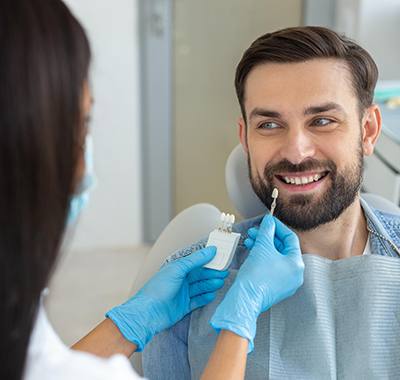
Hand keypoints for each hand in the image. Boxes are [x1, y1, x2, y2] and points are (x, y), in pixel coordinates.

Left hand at [106, 246, 228, 351]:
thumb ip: (195, 260)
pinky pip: (198, 300)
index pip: (196, 262)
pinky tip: (212, 295)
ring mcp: (182, 293)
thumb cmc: (158, 289)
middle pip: (200, 275)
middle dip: (212, 273)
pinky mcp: (184, 306)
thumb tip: (210, 250)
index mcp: (177, 269)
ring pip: (200, 287)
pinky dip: (205, 297)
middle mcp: (180, 280)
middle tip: (224, 272)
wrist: (148, 313)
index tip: (220, 258)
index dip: (208, 260)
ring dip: (210, 285)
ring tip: (219, 283)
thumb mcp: (177, 269)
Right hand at [210, 214, 303, 352]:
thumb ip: (267, 230)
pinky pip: (272, 267)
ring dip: (263, 247)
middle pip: (282, 248)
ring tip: (251, 240)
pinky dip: (263, 258)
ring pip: (276, 258)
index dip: (277, 227)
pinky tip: (252, 252)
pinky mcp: (276, 288)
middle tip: (256, 231)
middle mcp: (295, 274)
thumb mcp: (262, 246)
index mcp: (297, 264)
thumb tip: (269, 221)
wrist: (245, 298)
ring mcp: (286, 282)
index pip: (290, 238)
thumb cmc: (255, 276)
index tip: (268, 221)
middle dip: (267, 237)